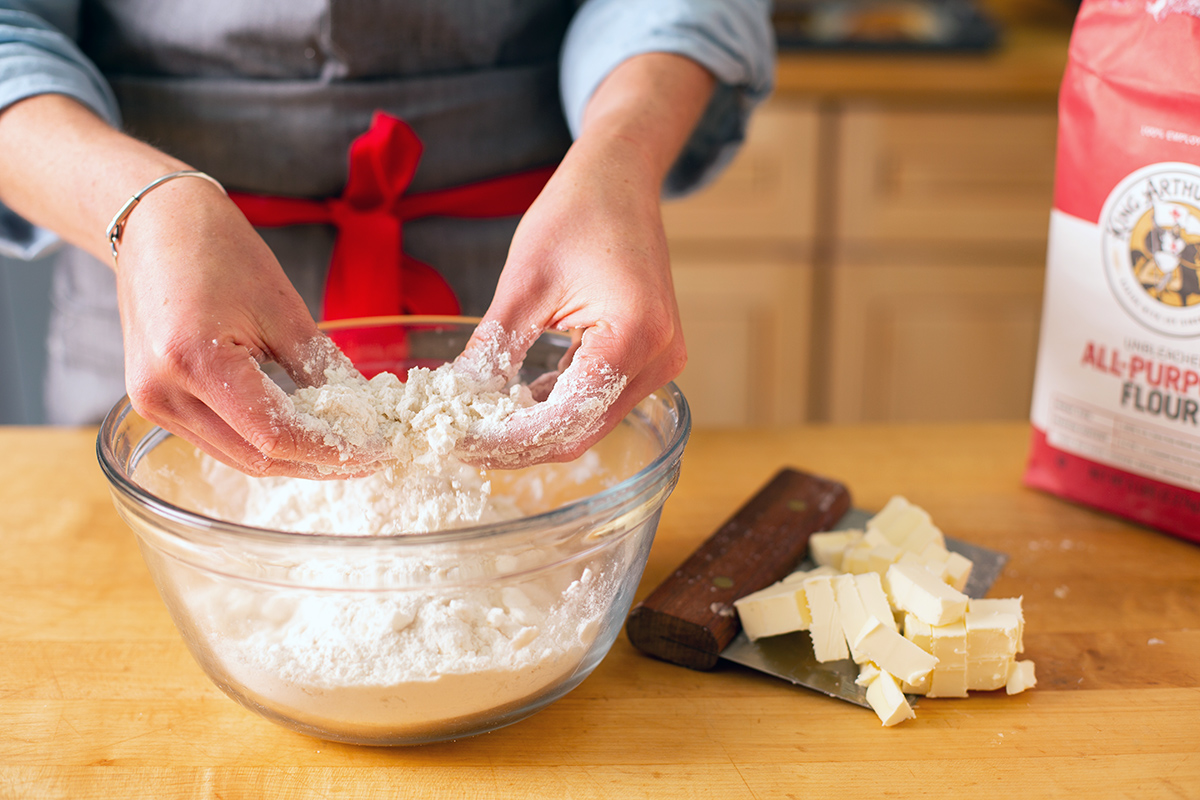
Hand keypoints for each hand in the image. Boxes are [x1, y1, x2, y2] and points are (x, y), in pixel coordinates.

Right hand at [114, 178, 382, 476]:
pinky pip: (218, 442)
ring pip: (237, 458)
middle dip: (318, 464)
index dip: (331, 451)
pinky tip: (302, 437)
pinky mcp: (154, 405)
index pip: (274, 435)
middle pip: (255, 458)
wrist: (154, 225)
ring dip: (292, 461)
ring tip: (343, 452)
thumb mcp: (284, 309)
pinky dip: (262, 445)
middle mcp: (163, 393)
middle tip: (368, 459)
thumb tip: (363, 415)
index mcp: (195, 360)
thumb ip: (323, 370)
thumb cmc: (219, 251)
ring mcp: (152, 404)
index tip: (375, 452)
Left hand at [455, 134, 686, 468]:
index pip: (567, 417)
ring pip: (590, 423)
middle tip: (461, 441)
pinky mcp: (650, 359)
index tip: (460, 442)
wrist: (620, 180)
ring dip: (536, 430)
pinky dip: (557, 407)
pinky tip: (518, 400)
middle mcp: (659, 359)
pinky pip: (600, 401)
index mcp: (634, 335)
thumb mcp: (523, 282)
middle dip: (519, 444)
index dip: (510, 440)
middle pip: (582, 431)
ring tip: (480, 423)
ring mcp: (661, 362)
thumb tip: (455, 400)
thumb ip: (494, 348)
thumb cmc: (577, 214)